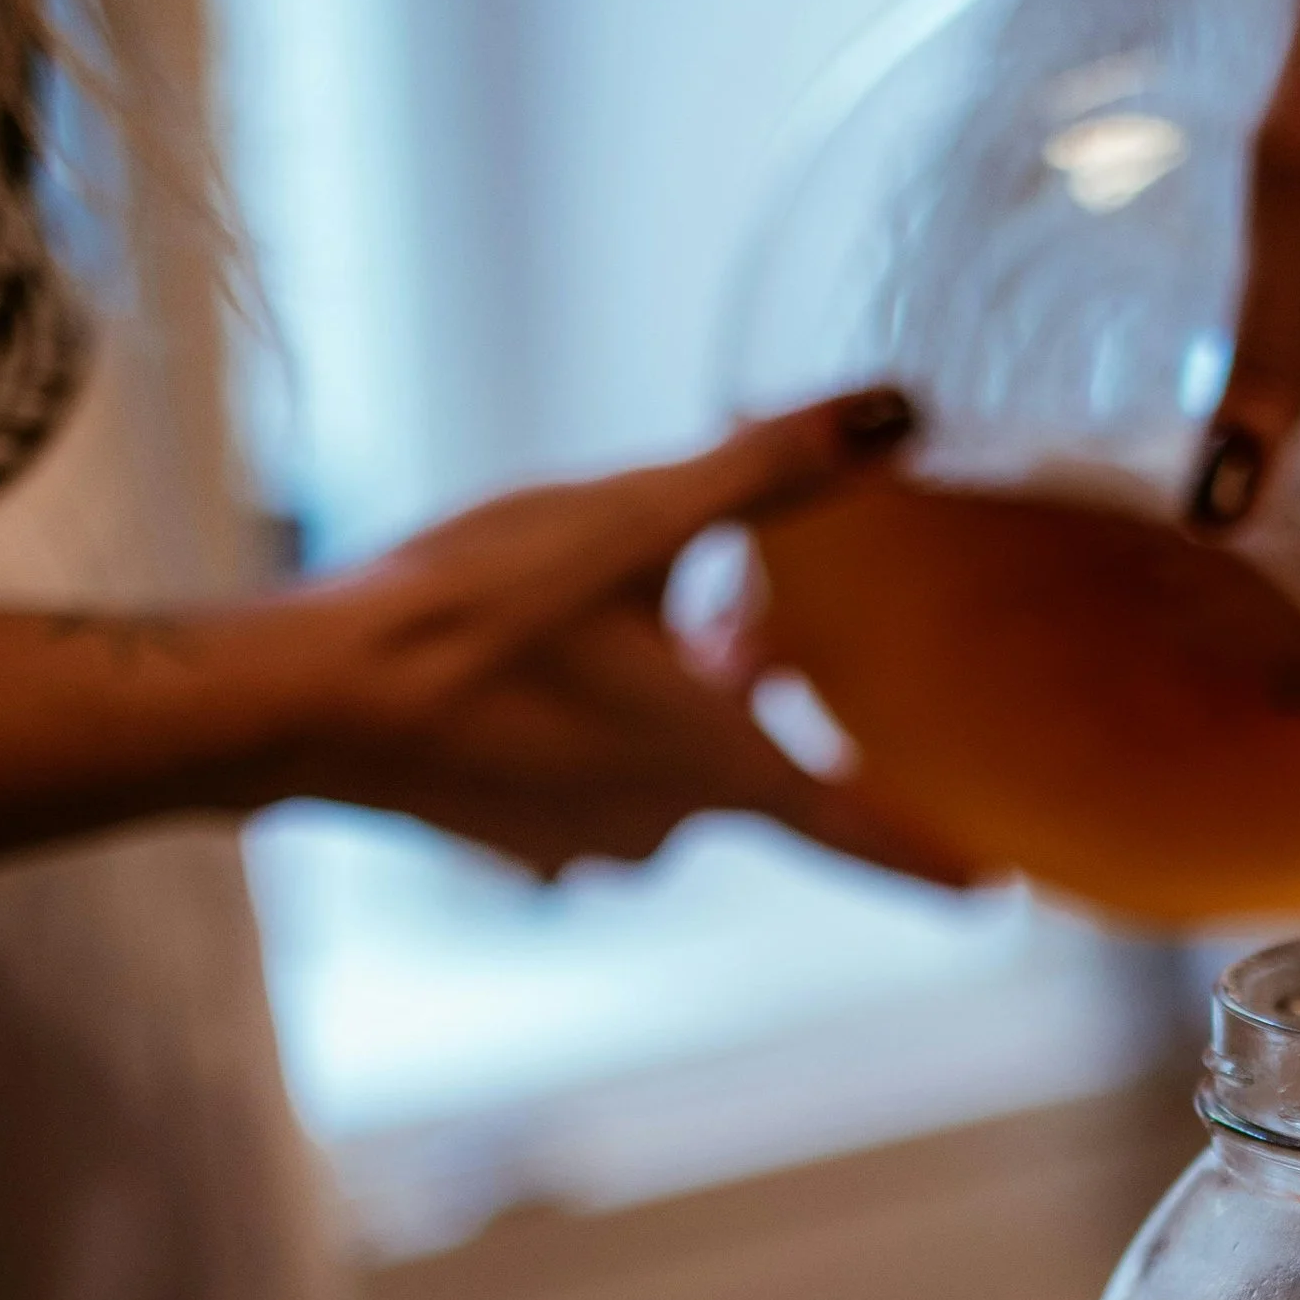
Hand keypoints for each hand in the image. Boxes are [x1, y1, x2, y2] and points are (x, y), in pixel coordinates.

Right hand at [254, 388, 975, 880]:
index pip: (858, 828)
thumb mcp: (638, 518)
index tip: (989, 891)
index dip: (929, 857)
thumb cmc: (477, 615)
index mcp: (718, 768)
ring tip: (647, 618)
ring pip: (668, 766)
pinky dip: (600, 719)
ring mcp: (582, 839)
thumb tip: (898, 409)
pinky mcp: (511, 832)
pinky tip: (551, 655)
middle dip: (761, 696)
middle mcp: (663, 825)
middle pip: (753, 764)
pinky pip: (591, 776)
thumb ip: (774, 469)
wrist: (310, 701)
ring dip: (675, 699)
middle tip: (761, 632)